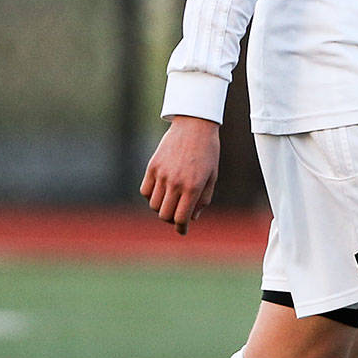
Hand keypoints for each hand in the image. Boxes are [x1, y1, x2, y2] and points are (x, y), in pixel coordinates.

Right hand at [142, 115, 220, 233]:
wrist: (195, 126)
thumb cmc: (208, 152)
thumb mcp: (212, 176)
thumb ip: (203, 199)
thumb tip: (192, 218)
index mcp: (193, 187)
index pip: (181, 217)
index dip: (181, 228)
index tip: (182, 231)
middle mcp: (175, 183)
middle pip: (165, 214)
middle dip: (171, 219)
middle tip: (177, 216)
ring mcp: (162, 175)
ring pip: (153, 205)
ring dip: (161, 208)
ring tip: (171, 202)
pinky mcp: (152, 166)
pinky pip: (145, 191)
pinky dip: (151, 196)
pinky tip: (161, 192)